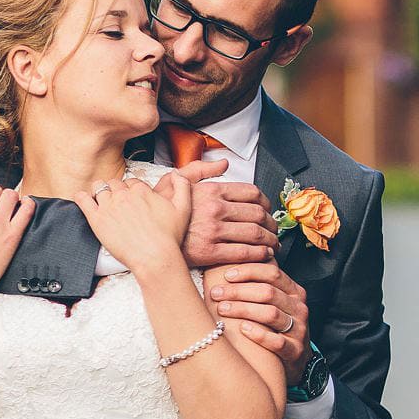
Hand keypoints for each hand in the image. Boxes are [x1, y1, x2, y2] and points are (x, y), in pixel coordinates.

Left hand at [73, 173, 188, 274]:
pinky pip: (83, 200)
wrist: (154, 257)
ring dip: (101, 192)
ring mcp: (109, 206)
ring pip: (99, 188)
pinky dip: (82, 197)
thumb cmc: (169, 237)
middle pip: (115, 183)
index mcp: (142, 191)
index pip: (133, 182)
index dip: (133, 190)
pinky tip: (83, 199)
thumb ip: (182, 186)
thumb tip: (178, 174)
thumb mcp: (183, 208)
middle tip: (120, 203)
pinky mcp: (97, 219)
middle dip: (117, 190)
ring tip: (103, 201)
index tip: (134, 199)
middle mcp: (124, 195)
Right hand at [162, 157, 279, 267]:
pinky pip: (244, 252)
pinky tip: (264, 254)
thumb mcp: (176, 181)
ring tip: (272, 244)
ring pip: (255, 233)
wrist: (144, 238)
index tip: (268, 211)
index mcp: (211, 191)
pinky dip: (260, 254)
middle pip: (258, 214)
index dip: (267, 204)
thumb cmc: (161, 210)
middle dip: (272, 224)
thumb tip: (224, 163)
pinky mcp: (210, 252)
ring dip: (270, 240)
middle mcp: (215, 209)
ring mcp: (213, 231)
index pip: (252, 193)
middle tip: (274, 230)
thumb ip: (201, 170)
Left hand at [205, 261, 309, 384]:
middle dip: (238, 291)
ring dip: (243, 310)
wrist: (294, 358)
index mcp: (294, 292)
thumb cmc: (275, 326)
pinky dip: (258, 334)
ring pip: (270, 314)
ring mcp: (299, 329)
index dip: (249, 271)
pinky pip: (277, 341)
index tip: (226, 275)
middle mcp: (299, 308)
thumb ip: (260, 285)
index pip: (273, 273)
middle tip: (216, 293)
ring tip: (222, 310)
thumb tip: (230, 263)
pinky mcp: (296, 350)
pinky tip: (242, 329)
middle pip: (268, 292)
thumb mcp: (274, 303)